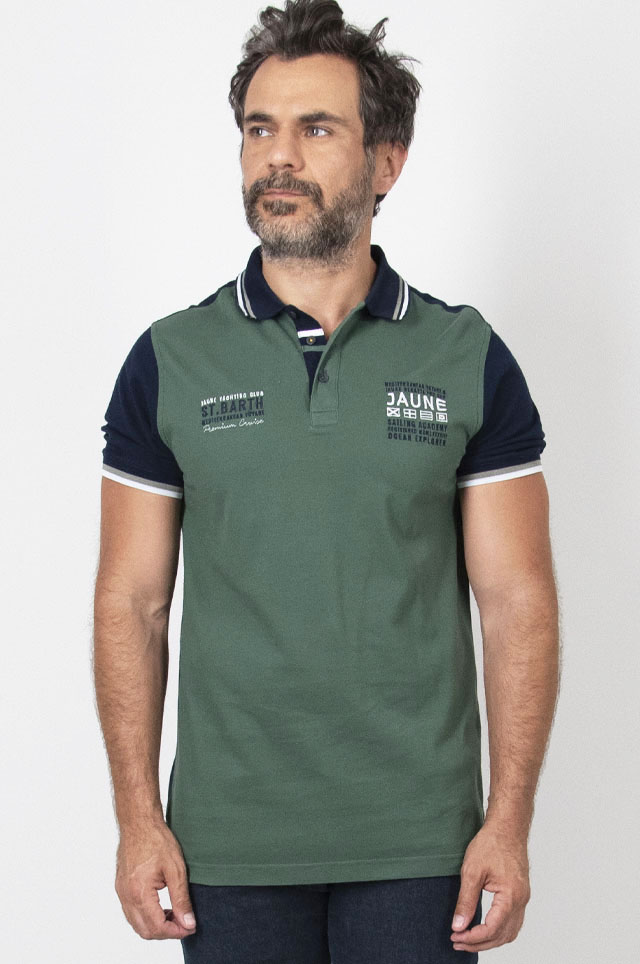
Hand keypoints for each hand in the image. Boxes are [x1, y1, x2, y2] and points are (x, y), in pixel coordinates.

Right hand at [115, 818, 196, 939]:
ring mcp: (121, 892)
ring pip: (136, 924)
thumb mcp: (176, 869)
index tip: (190, 927)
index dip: (176, 932)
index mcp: (139, 893)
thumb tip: (188, 923)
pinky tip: (161, 907)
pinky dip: (146, 917)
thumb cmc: (156, 839)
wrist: (138, 822)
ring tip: (175, 915)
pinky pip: (131, 912)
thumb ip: (181, 899)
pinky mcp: (120, 887)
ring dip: (155, 926)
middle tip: (184, 923)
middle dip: (166, 932)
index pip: (157, 927)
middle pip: (145, 931)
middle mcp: (126, 896)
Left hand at [450, 821, 530, 952]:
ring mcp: (523, 898)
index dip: (473, 937)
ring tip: (469, 939)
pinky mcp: (521, 894)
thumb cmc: (491, 843)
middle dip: (479, 943)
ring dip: (490, 940)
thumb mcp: (472, 871)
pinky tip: (484, 929)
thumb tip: (458, 926)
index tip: (456, 936)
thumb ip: (466, 901)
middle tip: (458, 941)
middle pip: (502, 935)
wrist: (507, 826)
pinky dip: (499, 930)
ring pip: (510, 932)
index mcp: (511, 896)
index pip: (492, 929)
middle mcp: (521, 901)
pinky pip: (513, 922)